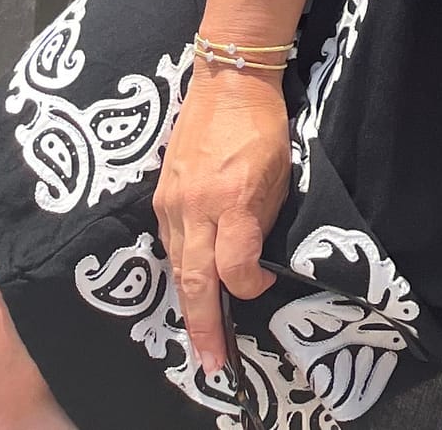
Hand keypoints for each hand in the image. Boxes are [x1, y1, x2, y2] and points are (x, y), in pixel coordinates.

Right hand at [151, 66, 291, 377]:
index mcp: (233, 199)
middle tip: (211, 362)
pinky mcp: (161, 196)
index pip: (234, 265)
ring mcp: (172, 203)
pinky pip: (169, 245)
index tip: (261, 285)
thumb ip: (263, 219)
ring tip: (200, 338)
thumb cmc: (264, 126)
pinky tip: (191, 287)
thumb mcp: (280, 173)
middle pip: (195, 280)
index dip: (249, 285)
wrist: (228, 81)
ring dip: (189, 306)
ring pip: (178, 267)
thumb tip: (252, 260)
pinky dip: (181, 270)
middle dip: (204, 326)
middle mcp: (197, 207)